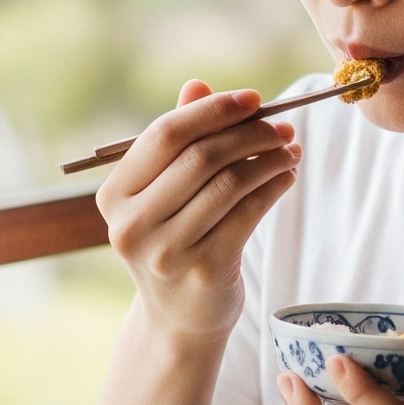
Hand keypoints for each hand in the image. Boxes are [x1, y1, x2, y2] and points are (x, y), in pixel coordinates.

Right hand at [98, 80, 300, 341]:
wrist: (179, 319)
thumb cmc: (174, 242)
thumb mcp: (165, 193)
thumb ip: (177, 142)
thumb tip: (198, 85)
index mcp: (114, 196)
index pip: (165, 135)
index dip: (213, 111)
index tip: (254, 99)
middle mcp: (132, 225)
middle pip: (200, 157)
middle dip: (249, 134)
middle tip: (282, 125)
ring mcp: (167, 252)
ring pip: (229, 184)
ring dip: (268, 160)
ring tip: (289, 149)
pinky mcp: (205, 270)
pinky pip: (249, 214)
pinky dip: (274, 188)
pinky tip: (287, 176)